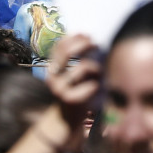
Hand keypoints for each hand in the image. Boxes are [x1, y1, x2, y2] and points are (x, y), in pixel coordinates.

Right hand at [45, 33, 102, 147]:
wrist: (69, 118)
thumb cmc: (78, 90)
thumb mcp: (76, 72)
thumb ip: (79, 57)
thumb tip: (88, 36)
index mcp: (53, 67)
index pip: (60, 46)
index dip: (74, 37)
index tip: (87, 34)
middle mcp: (53, 76)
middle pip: (67, 52)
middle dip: (84, 45)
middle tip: (96, 45)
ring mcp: (59, 88)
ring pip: (83, 67)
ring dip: (97, 68)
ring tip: (100, 75)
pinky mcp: (69, 100)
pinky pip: (91, 85)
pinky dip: (97, 85)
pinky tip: (96, 89)